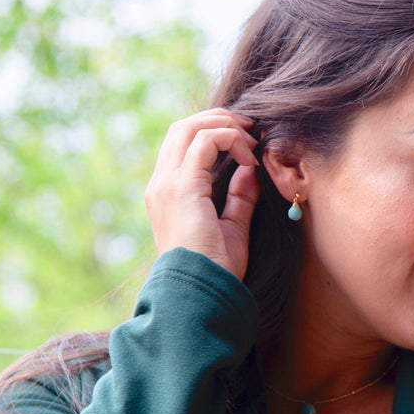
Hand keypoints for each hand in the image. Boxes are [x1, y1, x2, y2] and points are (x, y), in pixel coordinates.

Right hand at [144, 109, 259, 279]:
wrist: (200, 293)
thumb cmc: (215, 269)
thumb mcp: (231, 227)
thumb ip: (238, 197)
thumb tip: (249, 170)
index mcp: (167, 193)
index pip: (183, 143)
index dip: (215, 132)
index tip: (248, 142)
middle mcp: (161, 184)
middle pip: (183, 127)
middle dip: (219, 120)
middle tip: (251, 129)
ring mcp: (167, 184)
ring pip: (189, 127)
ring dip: (225, 125)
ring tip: (251, 140)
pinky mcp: (181, 187)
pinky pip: (205, 142)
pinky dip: (229, 139)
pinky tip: (249, 158)